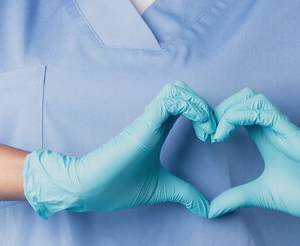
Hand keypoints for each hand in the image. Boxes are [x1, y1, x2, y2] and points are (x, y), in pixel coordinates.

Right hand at [23, 81, 216, 218]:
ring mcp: (148, 120)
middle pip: (181, 89)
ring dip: (199, 105)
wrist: (88, 189)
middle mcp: (154, 120)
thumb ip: (184, 194)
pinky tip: (200, 130)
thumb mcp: (161, 189)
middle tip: (211, 131)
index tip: (211, 138)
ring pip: (177, 89)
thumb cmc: (116, 185)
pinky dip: (192, 108)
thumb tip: (206, 209)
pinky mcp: (143, 126)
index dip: (203, 113)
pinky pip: (170, 101)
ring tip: (206, 129)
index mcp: (157, 129)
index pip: (183, 103)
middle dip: (204, 105)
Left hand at [208, 88, 299, 226]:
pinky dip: (242, 114)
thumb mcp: (262, 195)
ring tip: (215, 134)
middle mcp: (273, 128)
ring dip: (228, 110)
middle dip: (219, 109)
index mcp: (265, 137)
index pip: (237, 112)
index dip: (217, 118)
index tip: (205, 138)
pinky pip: (267, 112)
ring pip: (253, 99)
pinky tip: (227, 131)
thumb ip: (237, 197)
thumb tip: (211, 210)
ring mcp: (284, 129)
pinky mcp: (294, 134)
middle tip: (206, 133)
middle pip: (242, 98)